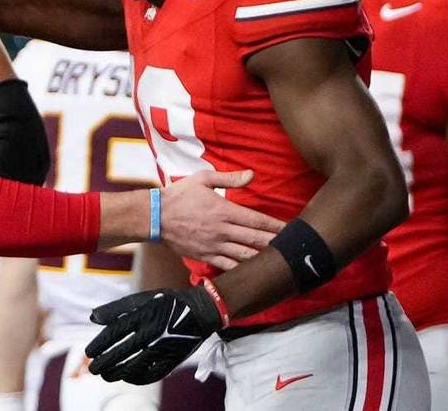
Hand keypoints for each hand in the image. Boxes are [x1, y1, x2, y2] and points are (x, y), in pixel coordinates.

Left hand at [85, 286, 221, 383]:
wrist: (200, 312)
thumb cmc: (168, 303)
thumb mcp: (144, 298)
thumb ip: (117, 308)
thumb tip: (92, 317)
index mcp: (144, 315)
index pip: (114, 333)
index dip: (99, 344)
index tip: (89, 352)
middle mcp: (152, 333)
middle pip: (121, 353)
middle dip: (104, 363)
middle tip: (93, 368)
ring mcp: (162, 348)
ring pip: (134, 367)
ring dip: (116, 373)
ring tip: (105, 375)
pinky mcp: (172, 360)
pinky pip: (151, 374)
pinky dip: (136, 378)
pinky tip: (127, 377)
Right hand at [159, 170, 283, 269]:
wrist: (154, 217)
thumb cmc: (178, 196)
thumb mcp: (202, 179)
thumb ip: (228, 178)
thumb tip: (252, 175)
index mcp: (224, 211)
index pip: (257, 220)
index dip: (276, 225)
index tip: (291, 228)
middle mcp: (222, 230)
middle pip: (256, 239)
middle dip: (277, 243)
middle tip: (294, 247)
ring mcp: (214, 246)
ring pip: (245, 256)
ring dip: (263, 258)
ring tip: (279, 261)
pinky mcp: (206, 256)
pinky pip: (228, 266)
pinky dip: (243, 270)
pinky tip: (254, 272)